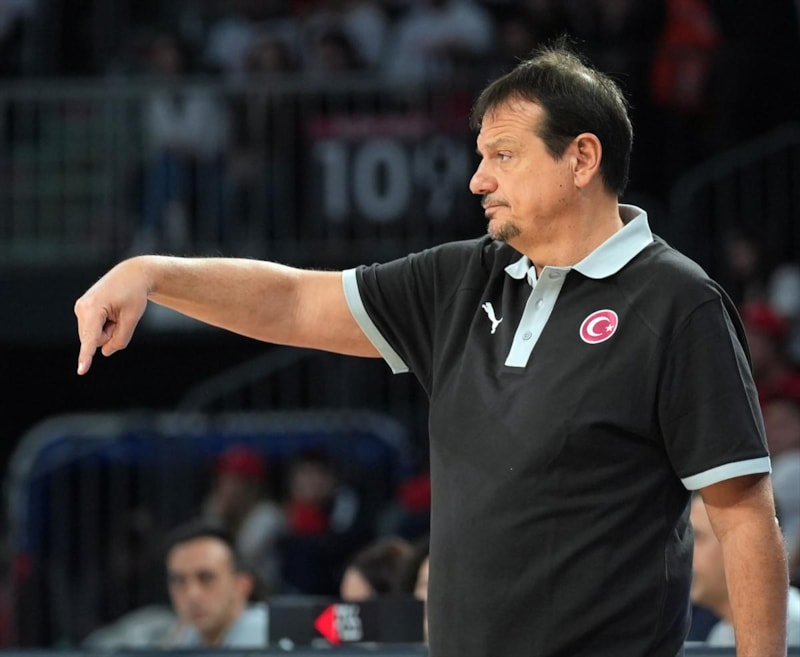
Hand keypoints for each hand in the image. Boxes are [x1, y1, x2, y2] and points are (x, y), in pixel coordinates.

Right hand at [74, 258, 149, 374]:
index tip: (82, 370)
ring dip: (109, 329)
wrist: (131, 274)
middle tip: (121, 313)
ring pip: (95, 336)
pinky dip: (105, 325)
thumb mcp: (132, 318)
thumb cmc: (134, 294)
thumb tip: (104, 352)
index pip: (91, 338)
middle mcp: (82, 308)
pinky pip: (95, 330)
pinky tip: (111, 311)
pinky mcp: (83, 310)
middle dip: (111, 333)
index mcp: (93, 308)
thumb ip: (120, 339)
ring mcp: (80, 309)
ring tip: (116, 310)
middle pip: (97, 339)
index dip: (87, 356)